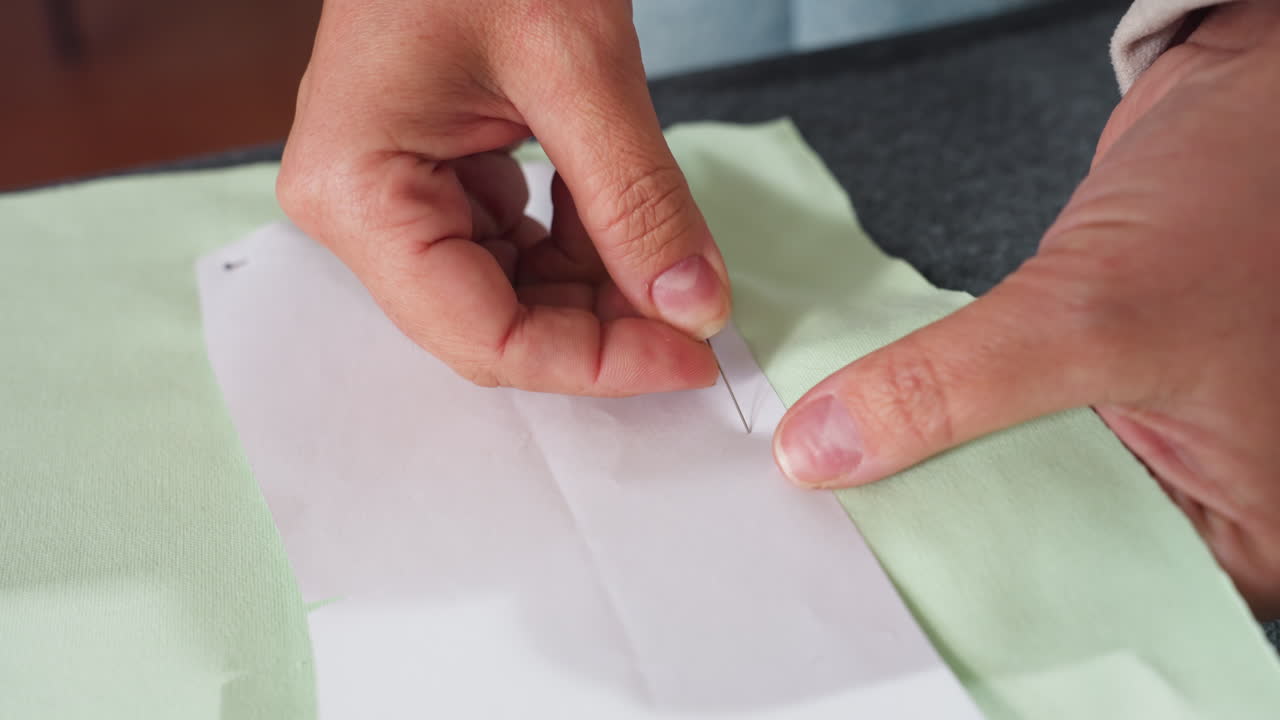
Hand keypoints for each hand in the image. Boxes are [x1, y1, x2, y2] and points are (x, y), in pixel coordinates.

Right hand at [278, 0, 730, 395]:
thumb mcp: (577, 60)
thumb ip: (637, 196)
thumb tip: (694, 307)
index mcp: (357, 190)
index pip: (483, 335)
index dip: (594, 364)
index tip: (692, 357)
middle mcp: (359, 209)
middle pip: (494, 325)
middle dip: (603, 331)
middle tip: (699, 320)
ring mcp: (393, 194)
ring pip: (510, 296)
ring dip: (599, 294)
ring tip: (673, 265)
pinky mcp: (433, 177)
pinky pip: (514, 249)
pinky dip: (582, 249)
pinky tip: (626, 223)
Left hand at [772, 3, 1279, 614]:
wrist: (1243, 99)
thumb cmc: (1241, 200)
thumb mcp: (1093, 315)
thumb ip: (953, 388)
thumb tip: (824, 447)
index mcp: (1246, 532)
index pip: (1091, 594)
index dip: (978, 584)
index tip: (875, 573)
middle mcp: (1199, 498)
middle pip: (1044, 540)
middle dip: (943, 522)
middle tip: (838, 528)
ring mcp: (1145, 439)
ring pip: (1015, 475)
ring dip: (935, 461)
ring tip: (843, 478)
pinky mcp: (1096, 384)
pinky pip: (1004, 417)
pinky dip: (948, 413)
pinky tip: (881, 421)